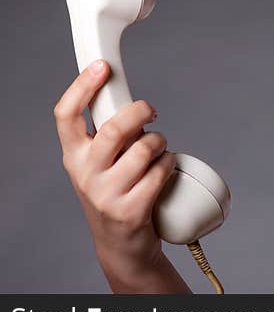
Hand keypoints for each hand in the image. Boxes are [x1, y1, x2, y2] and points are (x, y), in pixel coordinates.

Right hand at [53, 59, 176, 279]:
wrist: (122, 245)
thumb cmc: (117, 193)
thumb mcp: (102, 163)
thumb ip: (108, 134)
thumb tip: (126, 95)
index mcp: (73, 156)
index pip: (66, 115)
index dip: (82, 86)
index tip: (102, 66)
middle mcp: (84, 174)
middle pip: (113, 128)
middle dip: (139, 111)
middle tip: (150, 109)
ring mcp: (106, 194)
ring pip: (144, 148)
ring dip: (160, 142)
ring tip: (159, 149)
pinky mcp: (131, 210)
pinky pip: (160, 171)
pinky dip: (169, 163)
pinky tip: (165, 169)